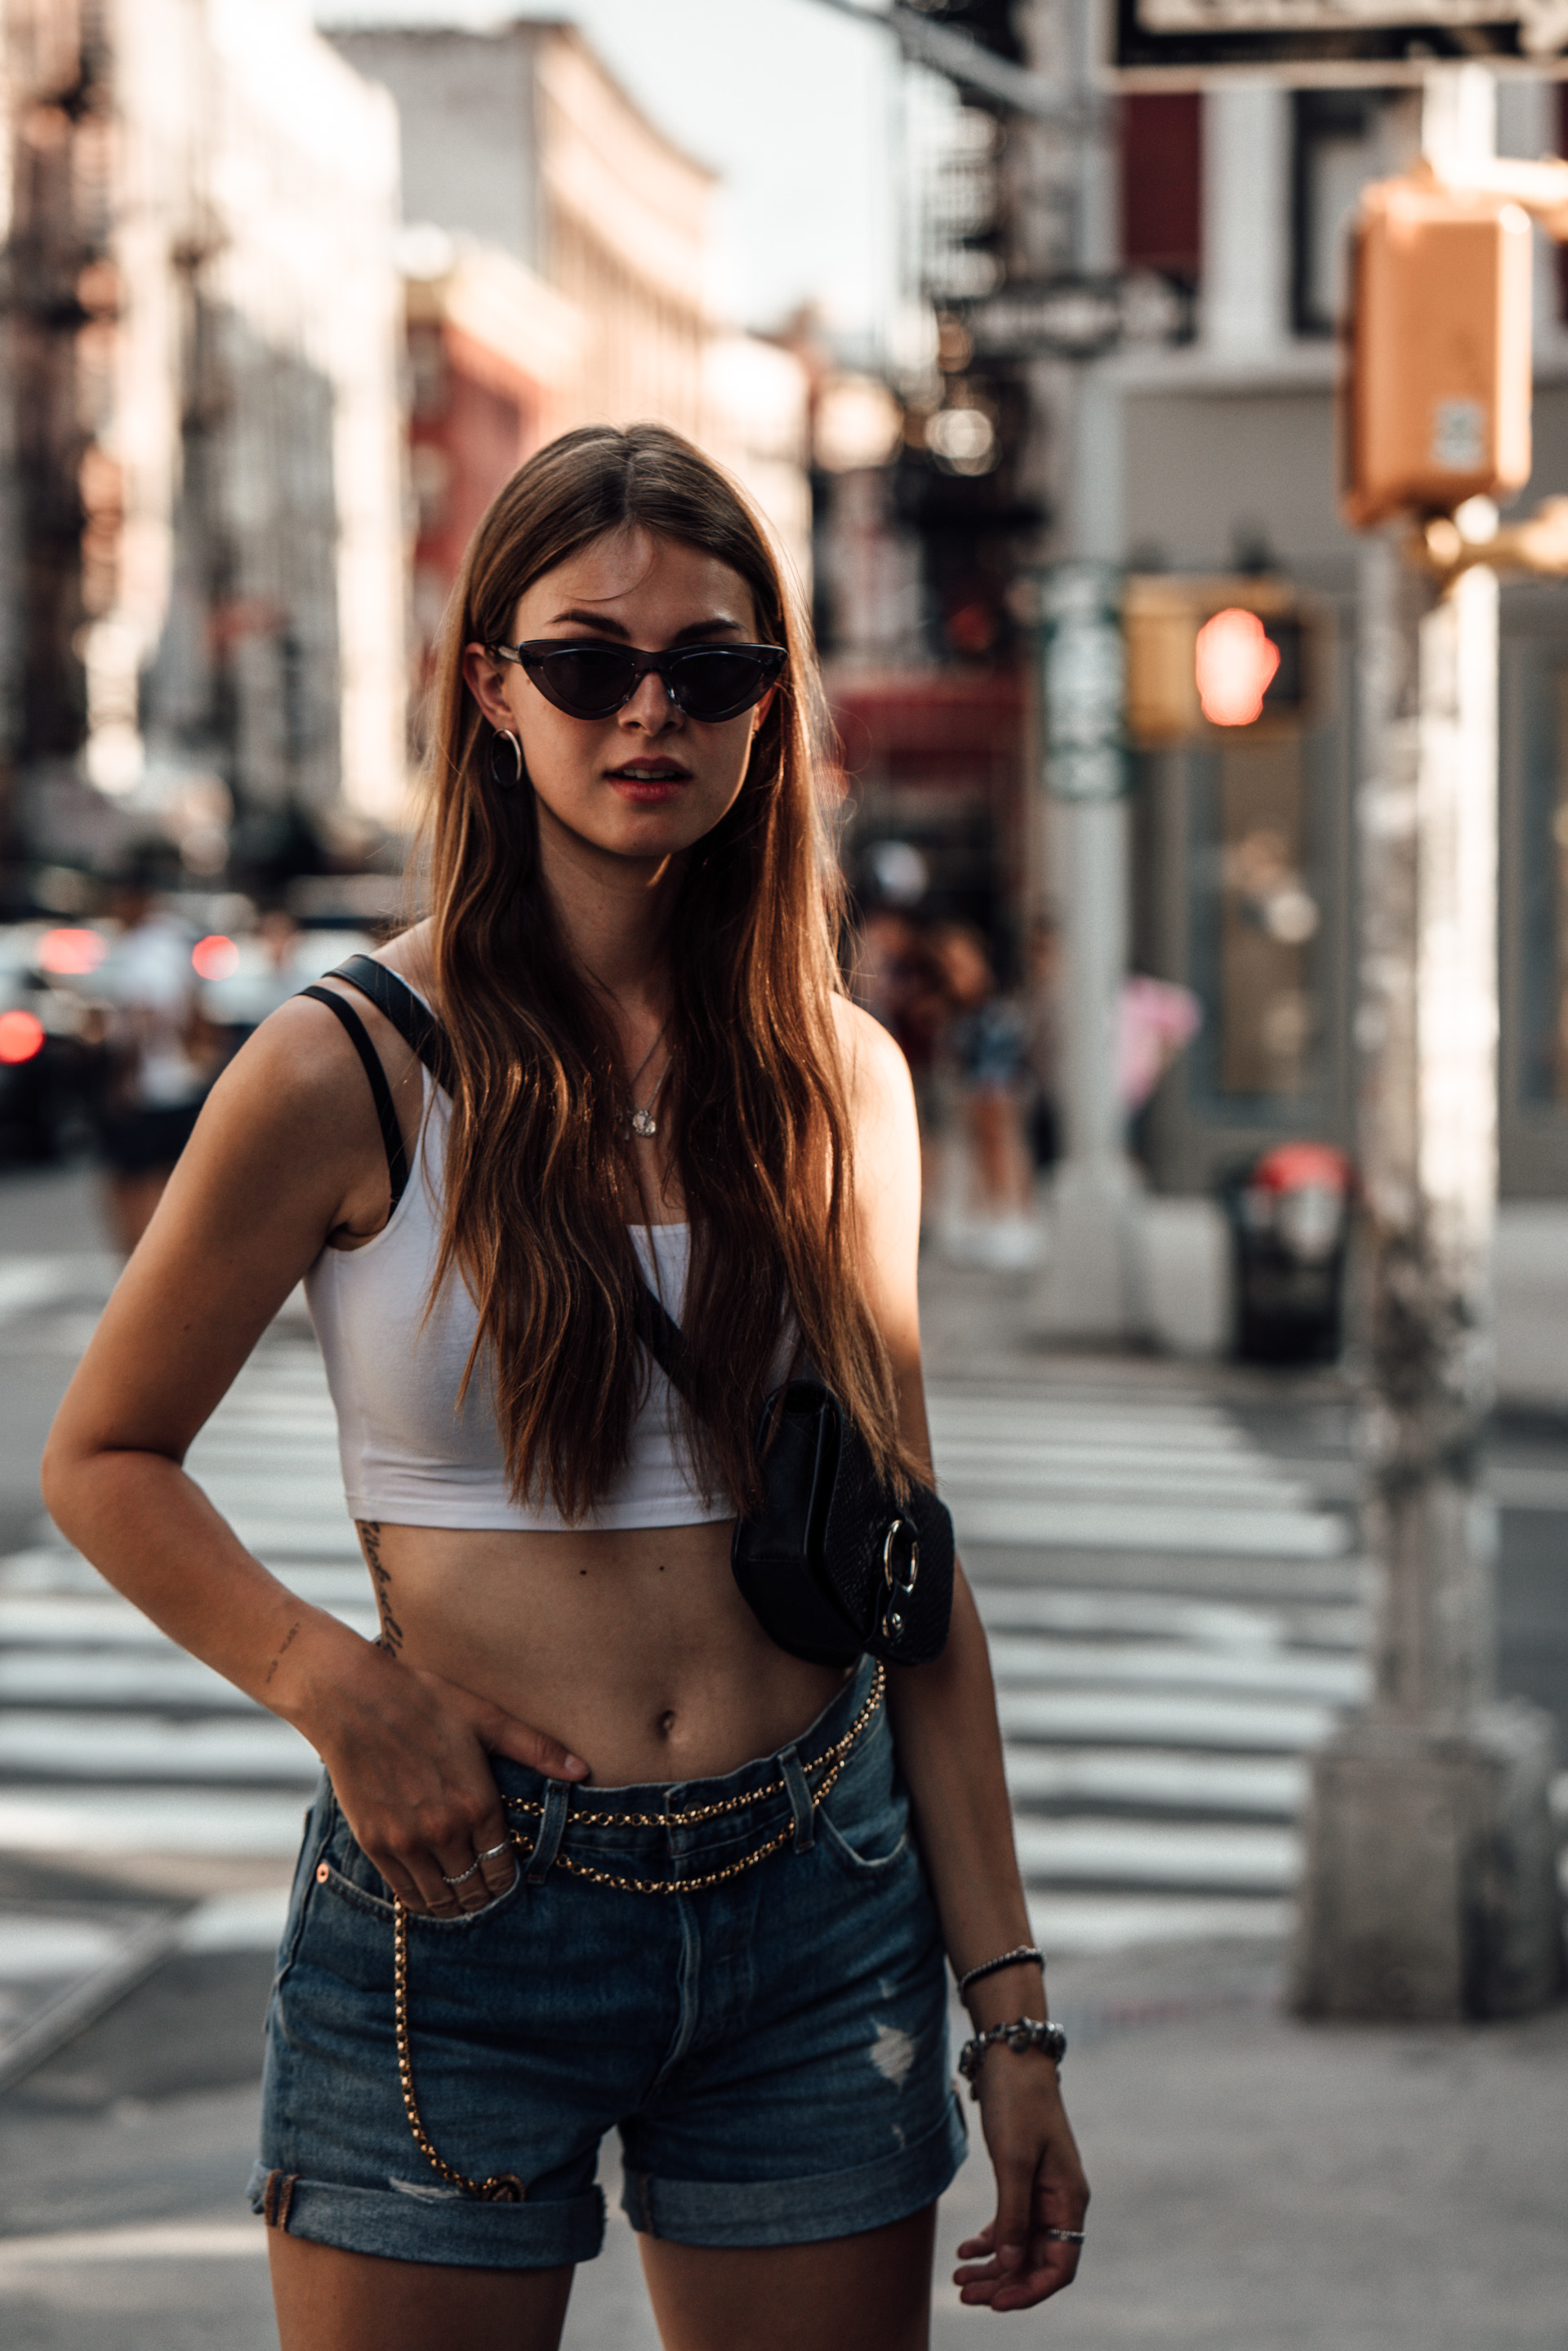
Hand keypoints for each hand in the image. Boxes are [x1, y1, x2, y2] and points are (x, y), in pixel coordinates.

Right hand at [305, 1641, 587, 1916]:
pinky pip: (404, 1893)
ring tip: (461, 1897)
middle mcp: (444, 1831)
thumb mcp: (486, 1718)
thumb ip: (536, 1749)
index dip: (509, 1881)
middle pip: (473, 1891)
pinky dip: (420, 1900)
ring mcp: (406, 1841)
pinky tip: (429, 1892)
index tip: (509, 1879)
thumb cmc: (423, 1701)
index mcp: (478, 1804)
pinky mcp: (374, 1843)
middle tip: (487, 1891)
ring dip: (454, 1905)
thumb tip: (582, 1770)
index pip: (502, 1870)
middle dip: (484, 1895)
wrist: (353, 1698)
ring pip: (439, 1900)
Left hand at [954, 2047, 1088, 2311]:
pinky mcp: (1022, 2180)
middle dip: (1002, 2284)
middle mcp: (1059, 2203)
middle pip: (1035, 2262)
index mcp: (1068, 2201)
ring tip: (958, 2280)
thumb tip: (1009, 2266)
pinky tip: (963, 2252)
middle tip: (963, 2295)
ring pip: (1019, 2247)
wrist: (1011, 2056)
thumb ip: (1012, 2215)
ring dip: (992, 2267)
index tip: (995, 2302)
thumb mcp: (1014, 2161)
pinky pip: (1009, 2225)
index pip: (1059, 2267)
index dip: (1029, 2291)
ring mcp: (1041, 2193)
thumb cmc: (1019, 2104)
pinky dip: (988, 2242)